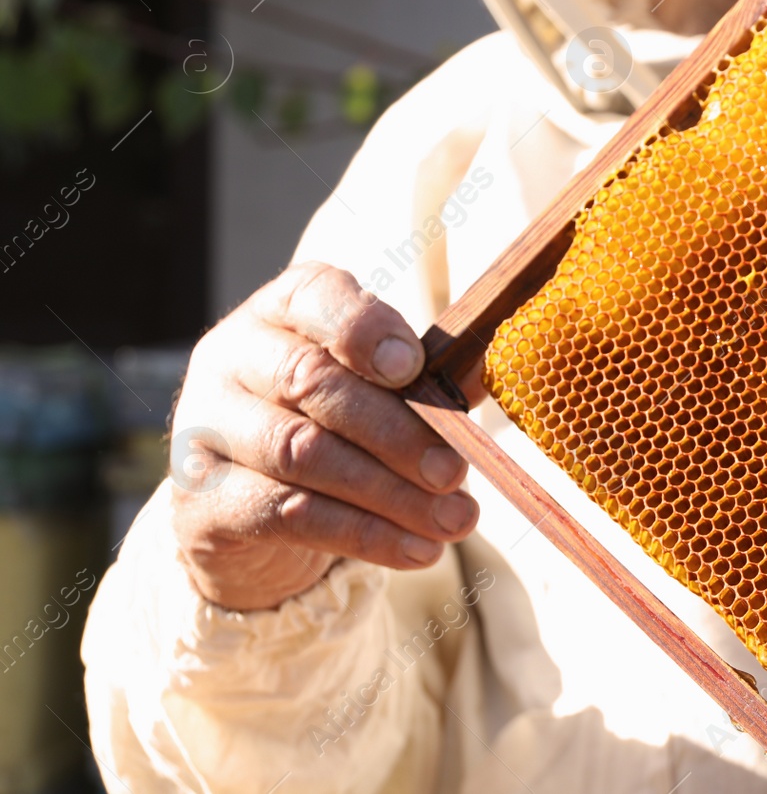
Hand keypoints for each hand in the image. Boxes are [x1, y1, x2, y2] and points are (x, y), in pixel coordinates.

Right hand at [169, 262, 478, 610]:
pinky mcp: (204, 499)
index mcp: (282, 310)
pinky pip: (289, 515)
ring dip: (391, 493)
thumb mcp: (376, 390)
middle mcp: (231, 356)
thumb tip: (484, 376)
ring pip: (302, 454)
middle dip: (396, 432)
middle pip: (311, 382)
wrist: (252, 509)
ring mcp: (205, 427)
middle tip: (455, 471)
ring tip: (455, 520)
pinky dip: (364, 535)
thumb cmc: (335, 425)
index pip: (314, 296)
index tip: (413, 368)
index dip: (365, 329)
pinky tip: (416, 550)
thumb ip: (425, 380)